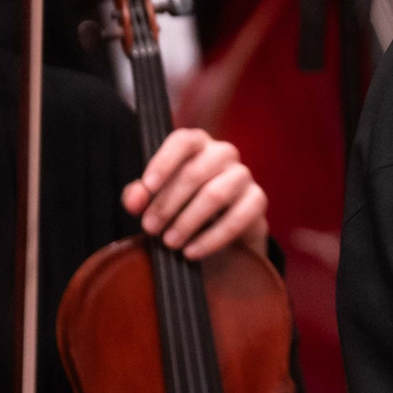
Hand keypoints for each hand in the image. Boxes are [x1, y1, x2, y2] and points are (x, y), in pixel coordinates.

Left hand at [123, 129, 268, 257]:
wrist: (220, 229)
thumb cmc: (183, 203)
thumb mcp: (155, 197)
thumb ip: (139, 196)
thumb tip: (135, 201)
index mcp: (198, 144)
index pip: (183, 141)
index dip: (164, 162)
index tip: (147, 187)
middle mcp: (223, 153)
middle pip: (195, 172)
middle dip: (168, 203)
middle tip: (150, 228)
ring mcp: (243, 176)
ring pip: (216, 194)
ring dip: (188, 221)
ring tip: (170, 243)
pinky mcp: (257, 200)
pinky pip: (237, 218)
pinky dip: (212, 238)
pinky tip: (192, 251)